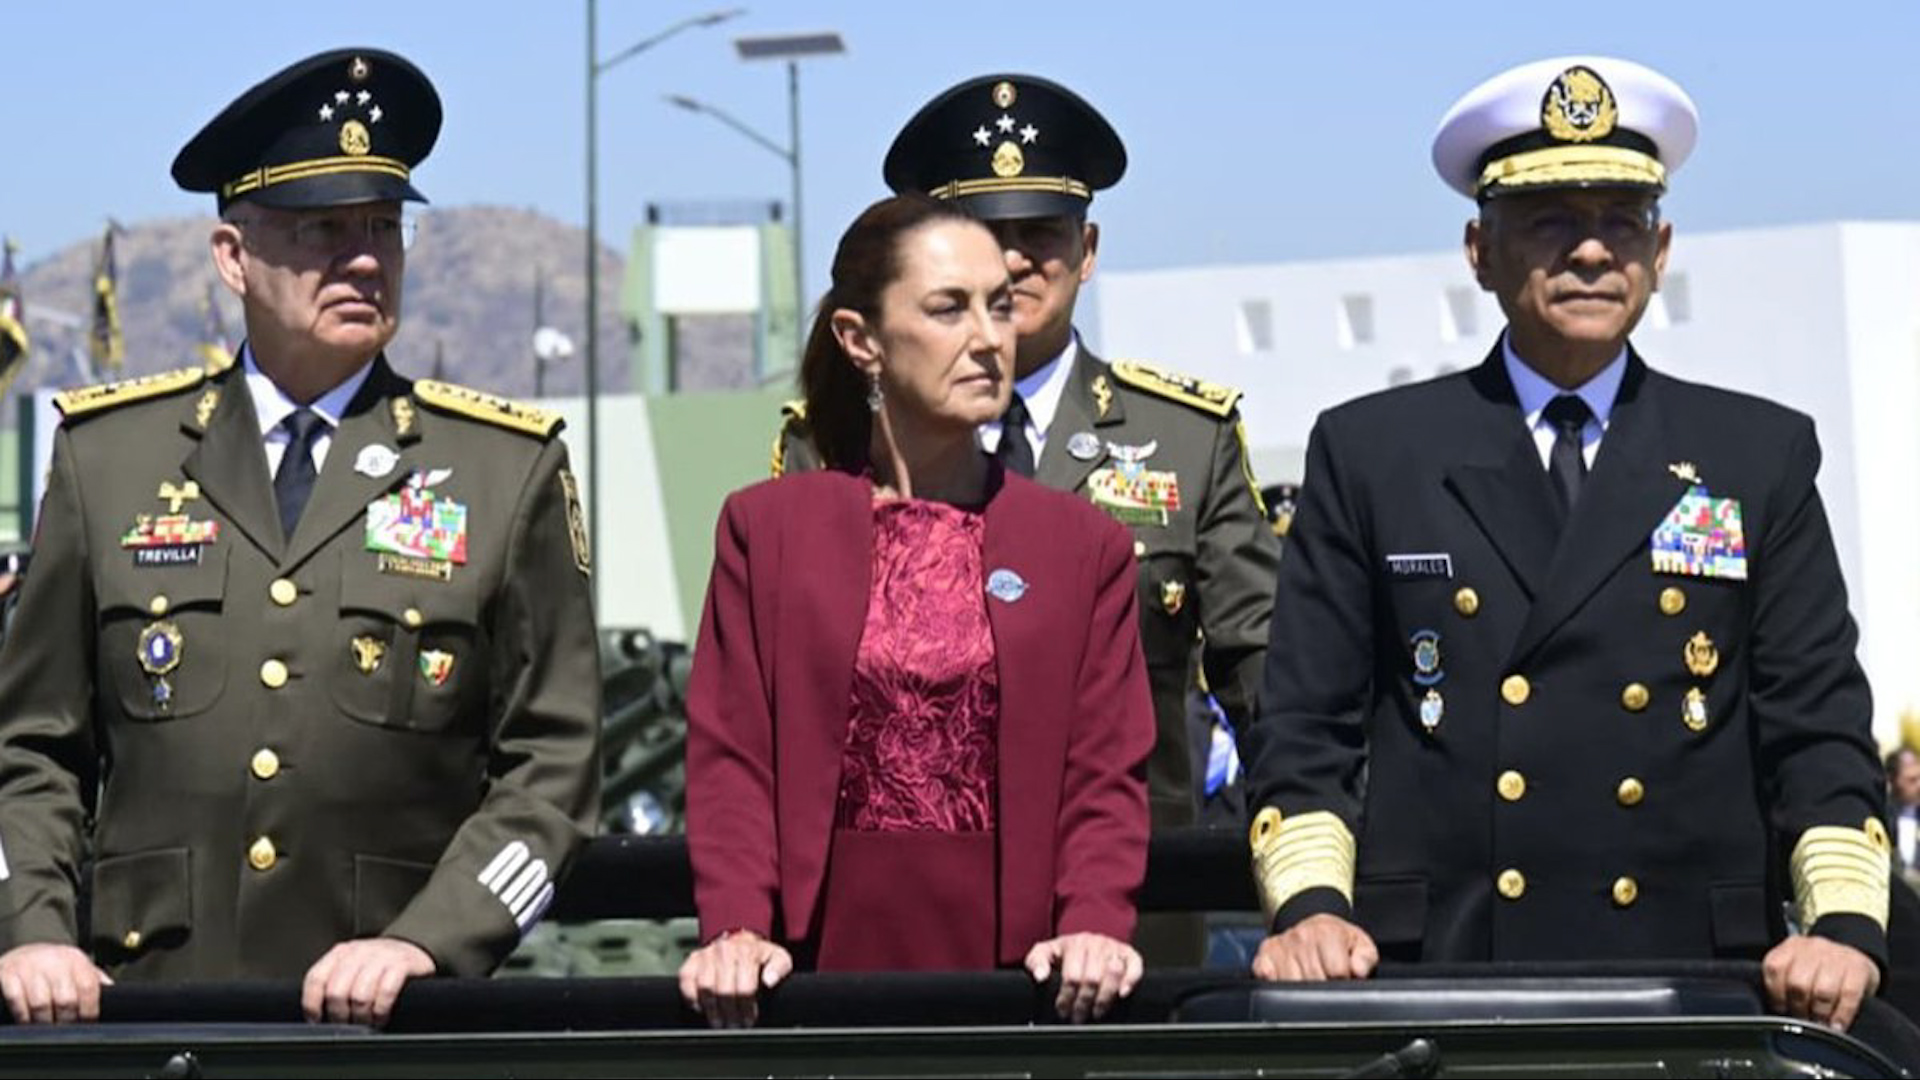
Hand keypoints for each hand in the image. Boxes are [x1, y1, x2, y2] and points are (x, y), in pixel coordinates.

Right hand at [0, 943, 109, 1023]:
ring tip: (47, 1027)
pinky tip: (27, 1021)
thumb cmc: (55, 965)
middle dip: (67, 1021)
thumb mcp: (77, 966)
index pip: (89, 987)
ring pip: (42, 1004)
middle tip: (66, 1030)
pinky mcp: (8, 974)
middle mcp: (54, 961)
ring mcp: (30, 967)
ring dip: (44, 1022)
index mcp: (76, 959)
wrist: (22, 951)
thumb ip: (96, 980)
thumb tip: (116, 997)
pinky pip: (16, 1001)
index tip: (87, 1024)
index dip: (89, 1010)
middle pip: (66, 1000)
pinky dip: (23, 1015)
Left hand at [301, 937, 435, 1026]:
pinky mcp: (402, 964)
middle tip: (347, 1025)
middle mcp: (359, 952)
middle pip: (336, 992)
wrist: (416, 952)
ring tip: (366, 1022)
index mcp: (341, 953)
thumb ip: (336, 983)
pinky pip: (385, 993)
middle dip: (340, 1016)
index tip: (317, 1020)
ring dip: (361, 1017)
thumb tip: (316, 1015)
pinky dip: (381, 1010)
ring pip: (360, 996)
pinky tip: (381, 1016)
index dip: (312, 1004)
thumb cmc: (380, 967)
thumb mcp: (354, 968)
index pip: (316, 978)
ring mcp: (381, 956)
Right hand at [677, 930, 792, 1028]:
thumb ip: (779, 967)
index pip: (745, 987)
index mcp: (746, 951)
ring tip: (719, 1022)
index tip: (748, 1021)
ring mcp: (706, 954)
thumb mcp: (778, 957)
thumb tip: (770, 980)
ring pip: (705, 988)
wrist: (739, 942)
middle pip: (724, 990)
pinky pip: (686, 981)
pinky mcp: (692, 960)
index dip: (746, 1008)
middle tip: (733, 1026)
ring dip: (712, 1010)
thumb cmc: (758, 955)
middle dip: (730, 1013)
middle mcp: (724, 950)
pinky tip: (702, 1007)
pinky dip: (691, 997)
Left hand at [1024, 932, 1142, 1022]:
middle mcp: (1096, 943)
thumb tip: (1040, 976)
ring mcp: (1114, 948)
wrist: (1086, 941)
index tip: (1063, 1011)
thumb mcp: (1046, 952)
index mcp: (1075, 943)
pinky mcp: (1129, 953)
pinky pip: (1135, 965)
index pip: (1072, 976)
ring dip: (1105, 998)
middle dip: (1084, 1003)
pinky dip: (1131, 980)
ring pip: (1113, 974)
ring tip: (1096, 1012)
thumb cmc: (1065, 952)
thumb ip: (1036, 961)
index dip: (1067, 998)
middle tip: (1078, 1018)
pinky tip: (1122, 994)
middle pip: (1092, 979)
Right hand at [1251, 913, 1378, 981]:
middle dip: (1323, 986)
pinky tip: (1287, 977)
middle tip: (1326, 977)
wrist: (1313, 924)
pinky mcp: (1264, 954)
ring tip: (1309, 976)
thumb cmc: (1338, 938)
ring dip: (1300, 987)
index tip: (1342, 975)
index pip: (1336, 972)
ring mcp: (1280, 945)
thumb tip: (1357, 970)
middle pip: (1314, 981)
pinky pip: (1266, 977)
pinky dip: (1275, 982)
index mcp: (1327, 933)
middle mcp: (1301, 936)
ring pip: (1290, 983)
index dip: (1343, 980)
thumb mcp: (1360, 943)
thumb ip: (1365, 958)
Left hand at [1763, 934, 1879, 1030]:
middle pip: (1798, 983)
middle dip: (1799, 1008)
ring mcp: (1837, 955)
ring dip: (1819, 1013)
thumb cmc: (1820, 971)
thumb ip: (1785, 984)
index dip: (1776, 995)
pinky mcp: (1859, 967)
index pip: (1775, 968)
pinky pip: (1848, 995)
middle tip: (1803, 1021)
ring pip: (1823, 991)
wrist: (1856, 961)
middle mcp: (1813, 947)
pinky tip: (1837, 1026)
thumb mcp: (1798, 969)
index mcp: (1791, 946)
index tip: (1782, 1010)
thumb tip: (1779, 1012)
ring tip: (1820, 1025)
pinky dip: (1841, 1015)